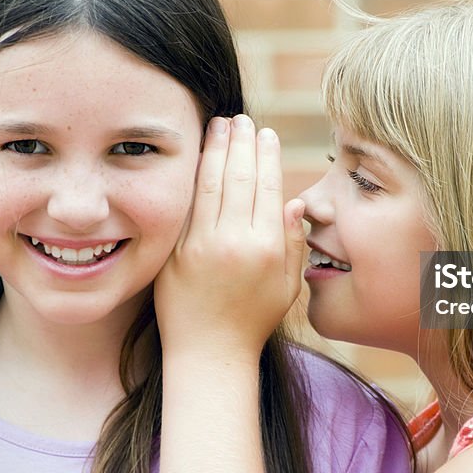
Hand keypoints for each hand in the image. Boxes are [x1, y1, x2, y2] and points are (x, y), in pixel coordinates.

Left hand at [155, 114, 305, 359]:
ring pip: (211, 184)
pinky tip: (196, 155)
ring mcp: (202, 245)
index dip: (267, 156)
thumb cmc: (253, 321)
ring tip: (219, 124)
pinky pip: (187, 205)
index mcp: (267, 248)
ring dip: (217, 149)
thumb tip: (295, 202)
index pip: (268, 188)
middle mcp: (236, 241)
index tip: (266, 133)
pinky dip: (193, 176)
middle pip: (240, 178)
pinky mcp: (177, 251)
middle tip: (241, 118)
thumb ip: (294, 243)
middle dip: (241, 142)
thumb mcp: (287, 287)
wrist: (209, 353)